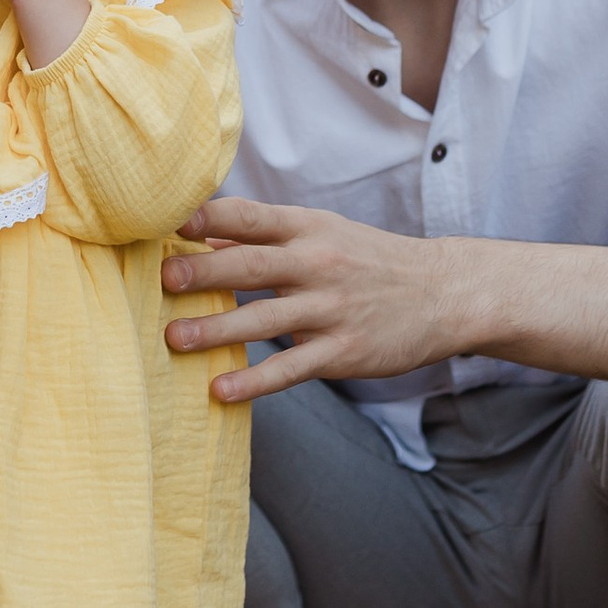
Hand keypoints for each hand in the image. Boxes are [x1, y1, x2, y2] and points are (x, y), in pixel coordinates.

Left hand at [161, 192, 476, 402]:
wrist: (445, 293)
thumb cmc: (370, 261)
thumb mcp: (323, 234)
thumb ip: (263, 236)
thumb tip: (199, 233)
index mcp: (308, 229)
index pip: (251, 216)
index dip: (209, 217)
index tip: (169, 222)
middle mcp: (318, 264)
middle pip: (252, 265)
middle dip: (204, 272)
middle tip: (162, 279)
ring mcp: (331, 309)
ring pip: (264, 319)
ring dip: (216, 329)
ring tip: (173, 339)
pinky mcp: (343, 351)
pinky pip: (291, 368)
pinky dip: (255, 380)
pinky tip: (221, 391)